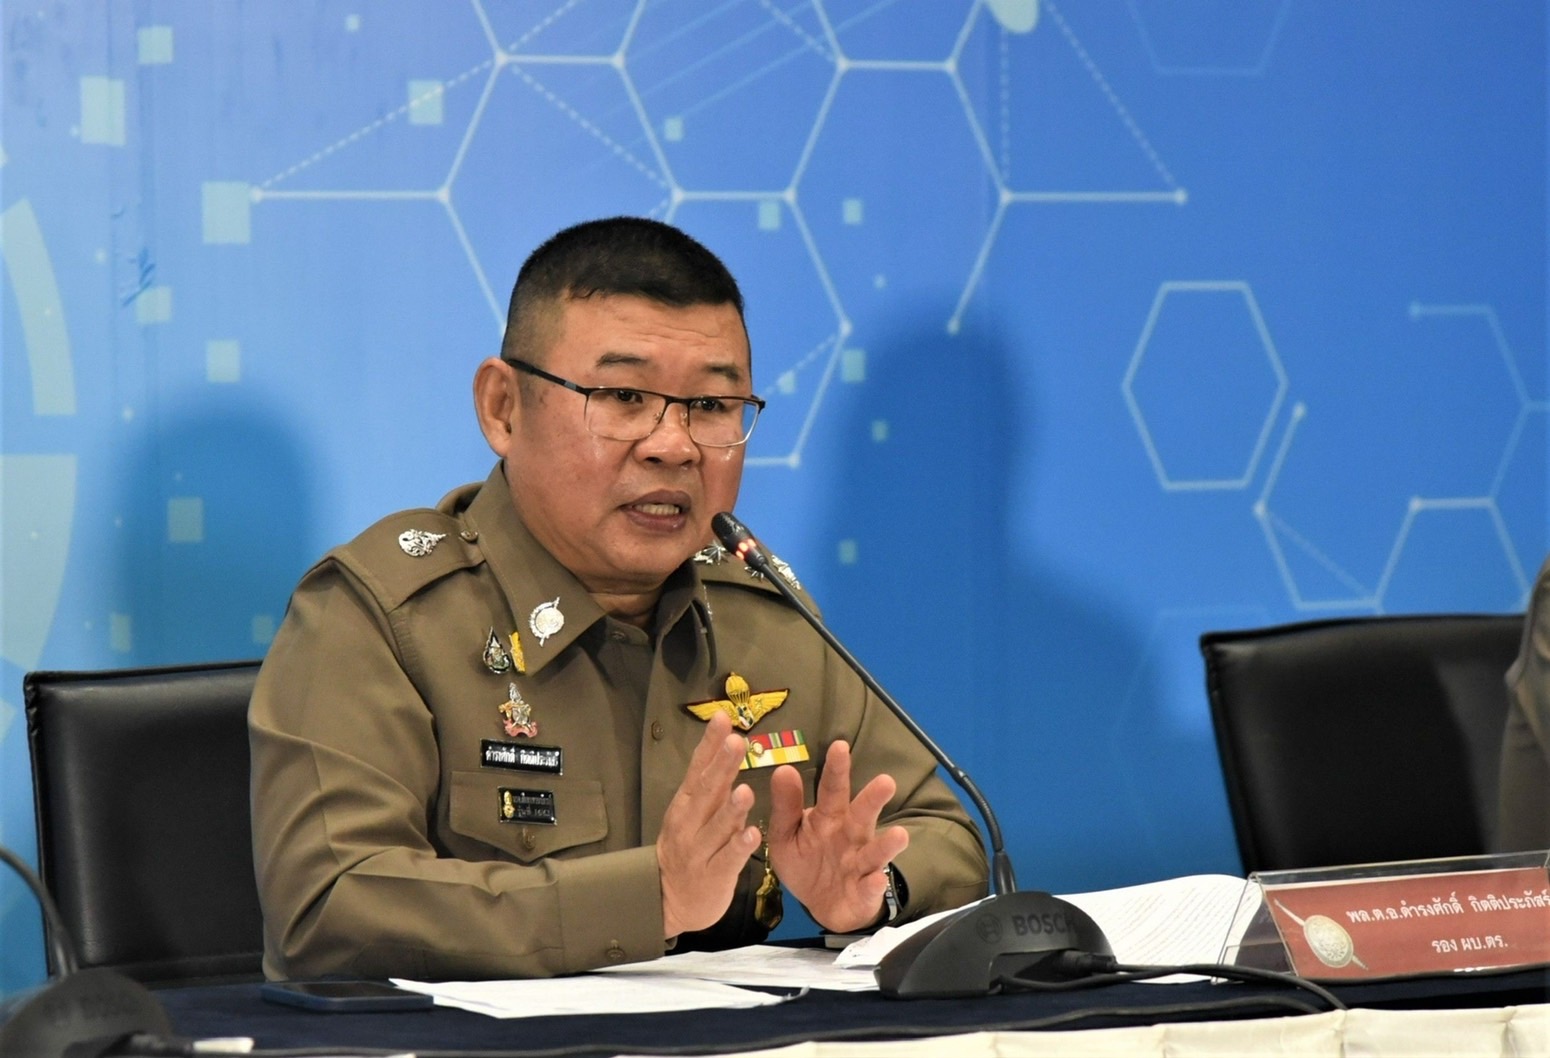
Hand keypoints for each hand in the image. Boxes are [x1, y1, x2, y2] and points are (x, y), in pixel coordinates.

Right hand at [656, 712, 760, 937]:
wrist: (670, 901)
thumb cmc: (691, 848)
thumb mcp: (696, 814)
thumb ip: (714, 785)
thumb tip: (730, 745)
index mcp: (685, 805)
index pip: (697, 769)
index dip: (709, 745)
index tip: (722, 718)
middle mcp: (688, 825)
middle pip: (706, 793)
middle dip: (721, 767)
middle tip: (736, 743)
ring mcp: (698, 852)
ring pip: (716, 828)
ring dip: (730, 810)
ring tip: (745, 790)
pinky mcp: (712, 877)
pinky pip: (727, 861)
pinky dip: (738, 847)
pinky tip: (752, 834)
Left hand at [766, 739, 909, 932]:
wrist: (820, 904)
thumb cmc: (806, 861)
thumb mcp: (786, 835)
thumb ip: (785, 807)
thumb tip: (783, 769)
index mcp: (829, 818)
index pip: (832, 789)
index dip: (836, 769)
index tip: (840, 746)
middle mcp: (850, 835)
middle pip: (863, 815)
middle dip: (873, 800)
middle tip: (886, 782)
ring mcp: (860, 863)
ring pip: (875, 851)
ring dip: (887, 844)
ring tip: (900, 835)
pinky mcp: (864, 891)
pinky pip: (870, 887)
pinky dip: (874, 885)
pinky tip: (877, 879)